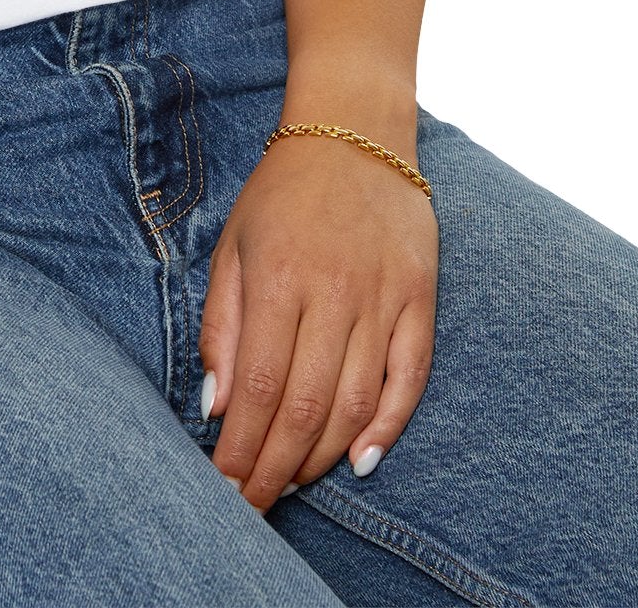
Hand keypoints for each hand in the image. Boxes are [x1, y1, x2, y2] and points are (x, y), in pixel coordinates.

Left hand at [198, 126, 438, 510]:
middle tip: (255, 504)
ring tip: (294, 483)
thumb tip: (216, 405)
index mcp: (279, 278)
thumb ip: (222, 326)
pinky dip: (388, 426)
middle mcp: (334, 292)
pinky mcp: (421, 298)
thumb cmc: (282, 194)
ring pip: (356, 402)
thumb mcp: (233, 246)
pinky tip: (361, 460)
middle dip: (276, 467)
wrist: (354, 133)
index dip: (242, 447)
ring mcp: (383, 297)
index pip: (259, 386)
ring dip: (323, 455)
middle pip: (306, 406)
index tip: (225, 486)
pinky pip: (410, 378)